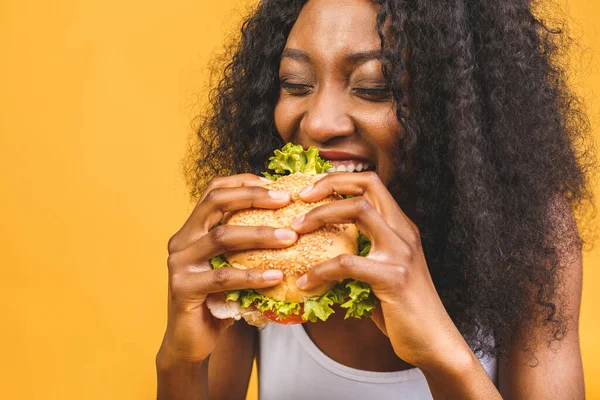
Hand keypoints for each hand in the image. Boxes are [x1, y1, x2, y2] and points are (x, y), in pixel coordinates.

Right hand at [158, 174, 298, 364]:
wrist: (190, 341)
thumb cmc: (218, 300)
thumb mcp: (232, 265)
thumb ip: (246, 245)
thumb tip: (290, 224)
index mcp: (192, 229)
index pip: (214, 191)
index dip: (243, 182)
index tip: (275, 185)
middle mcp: (182, 240)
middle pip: (215, 202)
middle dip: (252, 196)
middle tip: (285, 200)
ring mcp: (179, 263)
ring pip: (222, 237)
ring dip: (259, 235)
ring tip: (290, 238)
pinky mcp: (183, 288)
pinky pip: (223, 277)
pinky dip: (252, 276)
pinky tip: (276, 277)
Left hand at [290, 172, 471, 369]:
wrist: (432, 341)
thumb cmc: (401, 309)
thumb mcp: (382, 270)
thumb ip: (361, 252)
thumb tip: (319, 247)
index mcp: (401, 227)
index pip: (372, 183)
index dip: (340, 179)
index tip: (312, 190)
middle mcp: (404, 232)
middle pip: (367, 186)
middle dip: (329, 185)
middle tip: (300, 199)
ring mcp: (400, 252)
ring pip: (358, 211)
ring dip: (320, 216)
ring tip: (295, 231)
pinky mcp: (393, 278)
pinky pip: (347, 263)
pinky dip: (320, 270)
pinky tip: (305, 282)